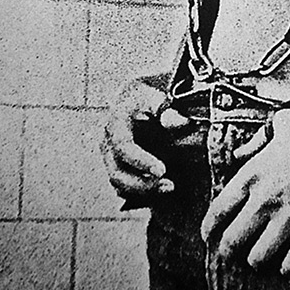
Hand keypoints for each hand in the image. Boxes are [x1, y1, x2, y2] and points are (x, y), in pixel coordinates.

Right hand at [101, 78, 187, 199]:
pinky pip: (124, 187)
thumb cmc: (151, 96)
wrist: (140, 98)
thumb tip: (181, 122)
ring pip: (119, 183)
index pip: (123, 147)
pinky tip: (162, 190)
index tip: (162, 171)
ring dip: (144, 191)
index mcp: (115, 122)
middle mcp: (107, 142)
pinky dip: (141, 193)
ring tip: (171, 187)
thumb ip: (168, 108)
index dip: (141, 162)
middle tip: (170, 185)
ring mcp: (110, 157)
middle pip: (117, 172)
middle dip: (143, 184)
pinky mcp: (118, 167)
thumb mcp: (158, 96)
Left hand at [201, 107, 289, 274]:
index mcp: (251, 175)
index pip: (216, 213)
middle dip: (230, 251)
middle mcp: (263, 200)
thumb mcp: (279, 124)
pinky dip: (288, 267)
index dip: (209, 230)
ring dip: (258, 260)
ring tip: (264, 257)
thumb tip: (239, 154)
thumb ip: (255, 142)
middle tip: (235, 254)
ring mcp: (287, 217)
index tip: (210, 237)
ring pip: (257, 258)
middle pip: (231, 242)